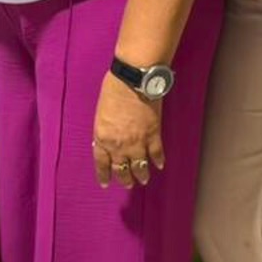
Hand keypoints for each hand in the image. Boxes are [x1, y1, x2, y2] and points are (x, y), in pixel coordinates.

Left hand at [92, 73, 163, 188]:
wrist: (133, 78)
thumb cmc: (113, 88)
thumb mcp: (101, 112)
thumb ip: (105, 129)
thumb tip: (109, 137)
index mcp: (103, 138)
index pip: (102, 163)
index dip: (104, 175)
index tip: (106, 183)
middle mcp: (119, 145)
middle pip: (121, 168)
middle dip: (125, 178)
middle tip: (128, 184)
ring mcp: (137, 142)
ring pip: (140, 167)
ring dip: (142, 175)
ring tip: (143, 179)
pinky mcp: (153, 135)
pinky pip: (156, 154)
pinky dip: (158, 161)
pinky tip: (159, 165)